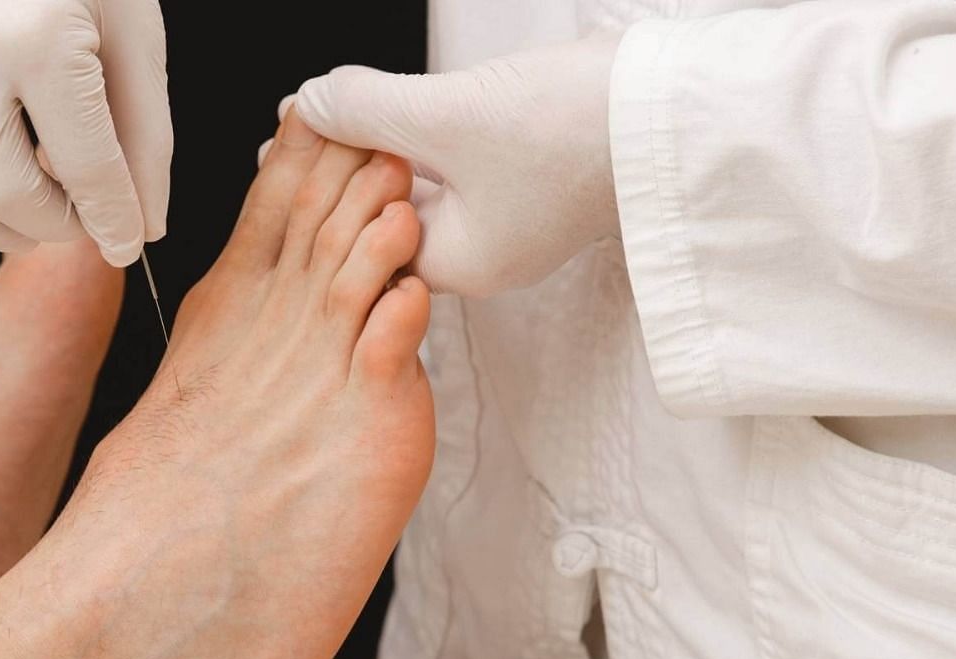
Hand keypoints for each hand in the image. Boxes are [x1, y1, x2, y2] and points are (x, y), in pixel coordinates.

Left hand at [289, 35, 620, 296]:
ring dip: (375, 144)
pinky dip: (416, 132)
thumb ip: (368, 110)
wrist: (683, 107)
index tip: (272, 154)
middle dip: (338, 170)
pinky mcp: (532, 169)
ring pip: (419, 179)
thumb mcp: (449, 117)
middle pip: (385, 211)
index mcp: (461, 262)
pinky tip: (386, 99)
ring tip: (324, 107)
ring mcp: (511, 210)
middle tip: (287, 131)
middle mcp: (485, 245)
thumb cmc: (575, 129)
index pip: (361, 240)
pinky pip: (453, 157)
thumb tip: (305, 103)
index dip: (314, 196)